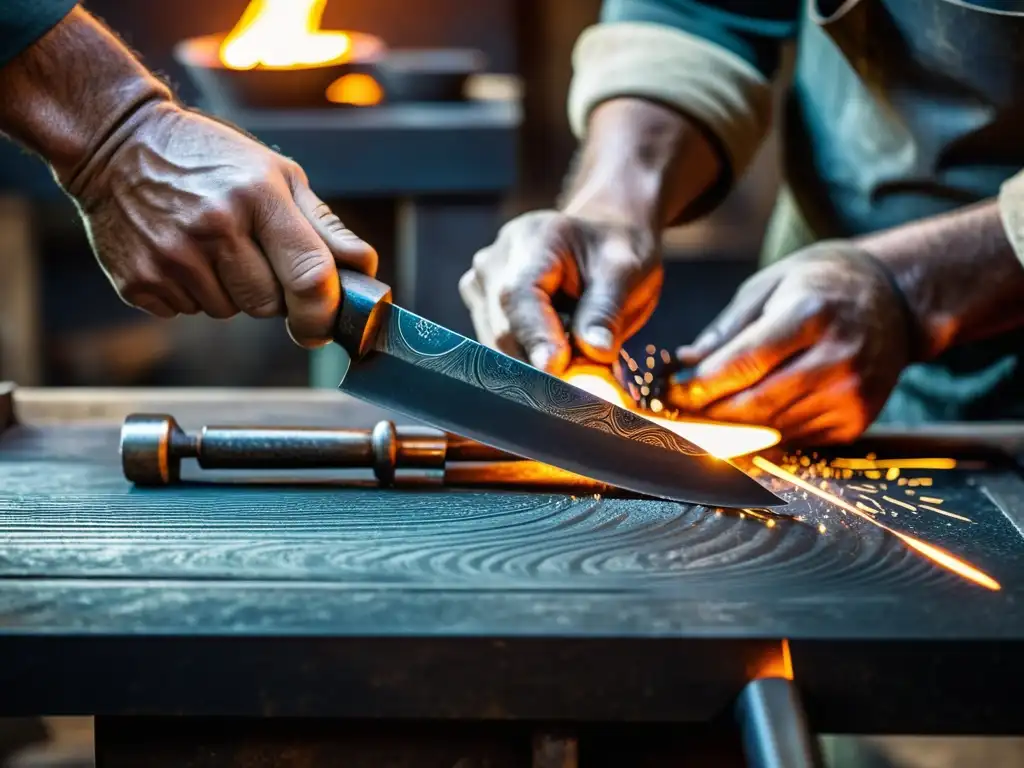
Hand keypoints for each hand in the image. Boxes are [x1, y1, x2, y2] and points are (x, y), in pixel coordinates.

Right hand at [70, 101, 376, 347]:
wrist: (118, 144)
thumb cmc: (212, 159)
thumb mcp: (276, 174)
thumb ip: (325, 227)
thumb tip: (366, 271)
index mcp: (259, 196)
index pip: (310, 276)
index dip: (325, 311)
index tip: (326, 323)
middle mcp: (215, 227)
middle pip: (268, 306)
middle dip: (270, 292)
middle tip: (250, 253)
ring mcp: (172, 257)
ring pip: (228, 312)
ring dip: (229, 291)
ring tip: (209, 246)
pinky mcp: (139, 281)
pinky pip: (187, 312)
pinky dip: (191, 292)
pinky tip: (180, 253)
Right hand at [459, 210, 661, 373]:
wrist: (600, 242)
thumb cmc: (613, 254)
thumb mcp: (624, 273)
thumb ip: (606, 310)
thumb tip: (596, 351)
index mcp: (533, 240)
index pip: (518, 296)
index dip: (535, 336)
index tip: (557, 369)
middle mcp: (494, 262)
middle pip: (504, 330)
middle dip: (543, 362)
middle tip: (588, 376)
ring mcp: (480, 286)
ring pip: (499, 348)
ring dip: (537, 363)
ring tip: (576, 349)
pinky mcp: (481, 309)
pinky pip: (499, 350)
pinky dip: (530, 360)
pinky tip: (557, 346)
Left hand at [668, 242, 911, 443]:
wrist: (895, 299)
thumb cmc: (820, 285)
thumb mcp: (770, 285)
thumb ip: (727, 327)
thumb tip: (685, 360)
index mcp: (811, 314)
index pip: (745, 363)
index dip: (702, 385)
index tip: (672, 391)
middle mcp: (837, 357)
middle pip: (756, 404)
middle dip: (709, 414)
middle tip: (678, 412)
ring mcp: (852, 394)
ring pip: (772, 429)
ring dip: (731, 430)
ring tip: (703, 418)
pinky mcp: (858, 420)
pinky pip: (797, 438)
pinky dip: (764, 435)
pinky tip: (744, 423)